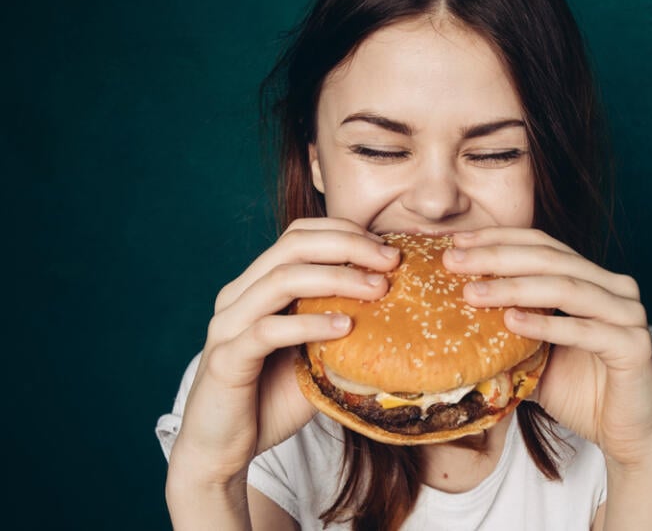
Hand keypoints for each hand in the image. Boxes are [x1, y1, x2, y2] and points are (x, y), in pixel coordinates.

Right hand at [169, 218, 400, 483]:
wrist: (223, 450)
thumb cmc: (272, 399)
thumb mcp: (315, 354)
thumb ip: (339, 325)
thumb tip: (398, 308)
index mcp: (256, 285)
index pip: (298, 235)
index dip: (344, 232)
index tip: (387, 248)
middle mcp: (238, 296)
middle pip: (293, 246)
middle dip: (348, 246)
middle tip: (391, 261)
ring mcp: (228, 325)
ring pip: (281, 280)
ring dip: (336, 279)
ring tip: (378, 289)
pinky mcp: (226, 358)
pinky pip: (268, 330)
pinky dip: (309, 324)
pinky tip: (344, 327)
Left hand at [443, 228, 651, 467]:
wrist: (627, 436)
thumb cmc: (581, 393)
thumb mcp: (535, 356)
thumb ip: (508, 332)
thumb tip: (451, 319)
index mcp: (592, 279)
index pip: (542, 245)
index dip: (498, 239)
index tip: (455, 241)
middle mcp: (614, 288)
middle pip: (549, 259)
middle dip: (497, 257)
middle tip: (453, 261)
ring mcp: (628, 314)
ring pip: (565, 288)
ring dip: (514, 287)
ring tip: (472, 293)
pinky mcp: (635, 346)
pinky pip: (585, 330)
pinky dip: (546, 325)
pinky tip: (511, 321)